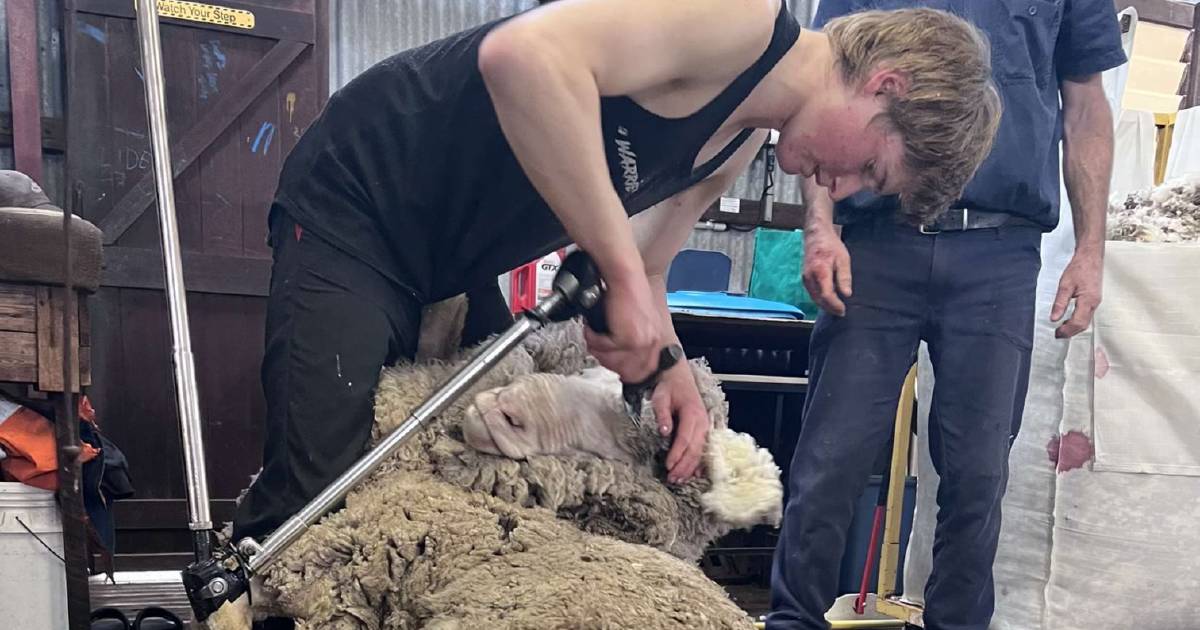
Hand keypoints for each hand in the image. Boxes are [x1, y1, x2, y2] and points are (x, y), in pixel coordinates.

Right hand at [584, 273, 659, 381]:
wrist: (624, 277)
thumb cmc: (625, 293)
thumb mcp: (634, 320)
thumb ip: (629, 339)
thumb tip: (615, 354)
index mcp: (654, 339)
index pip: (640, 369)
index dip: (621, 369)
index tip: (608, 362)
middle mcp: (651, 342)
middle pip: (625, 369)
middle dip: (605, 359)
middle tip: (595, 346)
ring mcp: (641, 342)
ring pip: (612, 360)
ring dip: (597, 348)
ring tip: (593, 333)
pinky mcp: (628, 339)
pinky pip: (604, 348)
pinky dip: (593, 338)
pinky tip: (593, 326)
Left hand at [651, 361, 709, 483]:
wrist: (678, 377)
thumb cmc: (669, 387)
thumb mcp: (661, 396)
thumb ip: (662, 413)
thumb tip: (664, 431)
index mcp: (693, 413)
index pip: (685, 438)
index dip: (677, 454)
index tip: (668, 466)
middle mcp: (703, 422)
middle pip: (694, 449)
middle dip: (683, 466)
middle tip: (672, 479)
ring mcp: (706, 427)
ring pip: (700, 452)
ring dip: (690, 468)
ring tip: (679, 480)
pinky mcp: (705, 431)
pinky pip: (703, 450)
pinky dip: (699, 463)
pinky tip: (694, 474)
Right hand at [802, 228, 852, 315]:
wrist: (816, 235)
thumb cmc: (831, 245)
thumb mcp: (843, 259)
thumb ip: (844, 277)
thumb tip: (847, 294)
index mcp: (820, 272)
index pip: (826, 295)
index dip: (835, 305)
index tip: (843, 310)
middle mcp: (810, 277)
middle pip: (819, 299)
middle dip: (830, 308)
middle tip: (841, 312)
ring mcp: (805, 278)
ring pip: (814, 298)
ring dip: (824, 305)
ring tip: (836, 309)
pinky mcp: (805, 278)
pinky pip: (812, 293)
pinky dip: (820, 299)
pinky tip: (828, 300)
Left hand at [1052, 248, 1102, 337]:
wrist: (1091, 257)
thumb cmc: (1079, 268)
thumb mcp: (1065, 285)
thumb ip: (1060, 303)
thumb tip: (1054, 318)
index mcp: (1088, 301)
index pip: (1078, 323)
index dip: (1067, 331)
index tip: (1056, 333)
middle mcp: (1094, 303)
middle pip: (1083, 325)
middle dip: (1070, 332)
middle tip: (1057, 334)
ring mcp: (1095, 302)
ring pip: (1086, 321)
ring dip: (1074, 327)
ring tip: (1061, 329)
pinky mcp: (1094, 299)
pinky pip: (1087, 315)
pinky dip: (1078, 321)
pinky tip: (1069, 319)